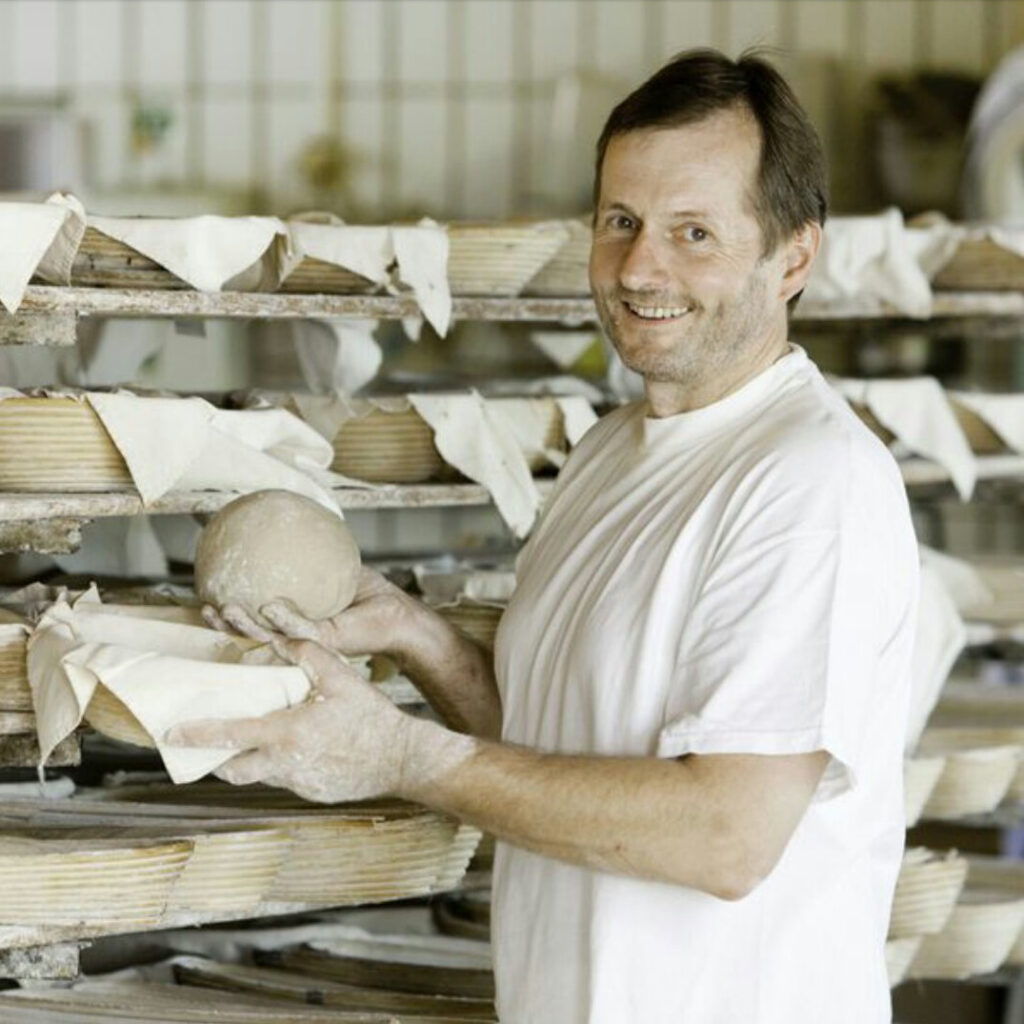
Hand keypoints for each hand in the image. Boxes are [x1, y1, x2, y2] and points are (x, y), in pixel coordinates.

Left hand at [165, 638, 474, 802]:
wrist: (403, 758)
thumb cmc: (372, 716)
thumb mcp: (341, 676)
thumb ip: (307, 654)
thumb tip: (280, 636)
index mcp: (287, 733)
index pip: (231, 735)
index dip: (197, 734)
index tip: (172, 734)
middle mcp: (286, 763)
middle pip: (234, 769)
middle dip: (216, 760)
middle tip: (207, 746)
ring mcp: (299, 783)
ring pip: (260, 775)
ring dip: (252, 760)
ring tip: (258, 740)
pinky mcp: (312, 793)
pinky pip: (287, 780)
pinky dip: (283, 765)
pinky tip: (301, 749)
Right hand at [203, 566, 421, 658]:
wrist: (397, 615)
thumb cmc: (364, 592)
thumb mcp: (329, 564)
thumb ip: (302, 548)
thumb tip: (280, 514)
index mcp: (289, 623)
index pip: (251, 621)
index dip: (226, 614)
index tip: (203, 598)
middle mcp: (295, 636)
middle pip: (251, 635)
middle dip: (225, 627)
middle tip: (205, 609)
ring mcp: (310, 642)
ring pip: (269, 637)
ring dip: (245, 627)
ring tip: (224, 610)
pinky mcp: (329, 641)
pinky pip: (302, 628)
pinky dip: (285, 618)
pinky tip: (270, 605)